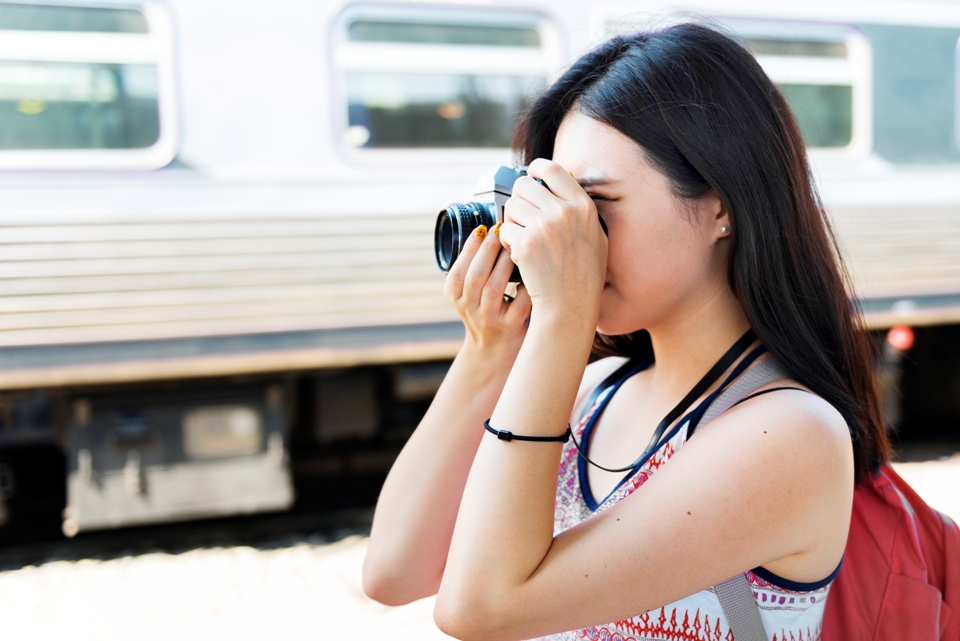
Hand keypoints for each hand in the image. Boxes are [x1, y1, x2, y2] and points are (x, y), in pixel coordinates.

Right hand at [444, 224, 531, 354]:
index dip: (469, 249)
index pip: (457, 271)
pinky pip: (519, 301)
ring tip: (515, 245)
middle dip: (488, 250)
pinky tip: (532, 270)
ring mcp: (490, 319)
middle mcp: (469, 309)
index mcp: (454, 297)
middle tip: (500, 230)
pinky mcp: (511, 326)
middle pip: (475, 277)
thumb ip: (473, 266)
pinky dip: (525, 284)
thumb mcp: (468, 291)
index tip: (482, 229)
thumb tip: (488, 229)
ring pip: (494, 289)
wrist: (494, 348)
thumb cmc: (485, 308)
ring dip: (505, 263)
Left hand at [498, 158, 607, 325]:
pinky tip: (520, 254)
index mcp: (582, 206)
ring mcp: (544, 227)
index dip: (535, 168)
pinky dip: (507, 242)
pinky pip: (504, 230)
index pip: (552, 169)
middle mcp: (564, 212)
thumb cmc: (584, 275)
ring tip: (523, 239)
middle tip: (522, 217)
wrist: (571, 305)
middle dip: (518, 199)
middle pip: (524, 185)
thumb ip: (579, 210)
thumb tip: (561, 184)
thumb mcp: (596, 236)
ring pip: (511, 207)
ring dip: (512, 221)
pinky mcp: (525, 243)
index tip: (529, 173)